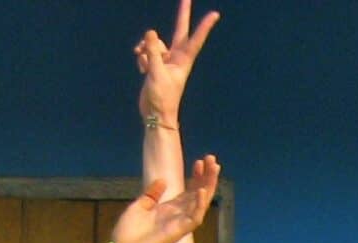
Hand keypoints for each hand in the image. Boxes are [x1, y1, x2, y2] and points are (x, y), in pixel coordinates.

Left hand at [107, 155, 219, 242]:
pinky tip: (202, 191)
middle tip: (212, 159)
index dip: (195, 176)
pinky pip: (194, 218)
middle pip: (198, 194)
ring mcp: (180, 224)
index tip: (198, 161)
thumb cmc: (128, 233)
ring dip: (208, 186)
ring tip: (213, 169)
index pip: (188, 191)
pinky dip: (199, 205)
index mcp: (169, 209)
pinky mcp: (179, 232)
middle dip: (206, 177)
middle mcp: (178, 215)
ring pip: (201, 203)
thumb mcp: (139, 206)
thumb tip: (162, 180)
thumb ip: (152, 193)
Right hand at [135, 0, 217, 122]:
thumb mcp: (156, 73)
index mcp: (183, 60)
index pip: (195, 39)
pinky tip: (141, 68)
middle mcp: (176, 57)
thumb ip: (153, 52)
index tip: (215, 14)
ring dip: (146, 47)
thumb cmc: (161, 98)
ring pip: (155, 42)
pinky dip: (142, 56)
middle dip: (182, 14)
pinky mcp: (155, 64)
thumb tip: (151, 31)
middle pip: (179, 30)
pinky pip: (146, 51)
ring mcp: (166, 60)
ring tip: (143, 62)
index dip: (204, 26)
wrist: (155, 114)